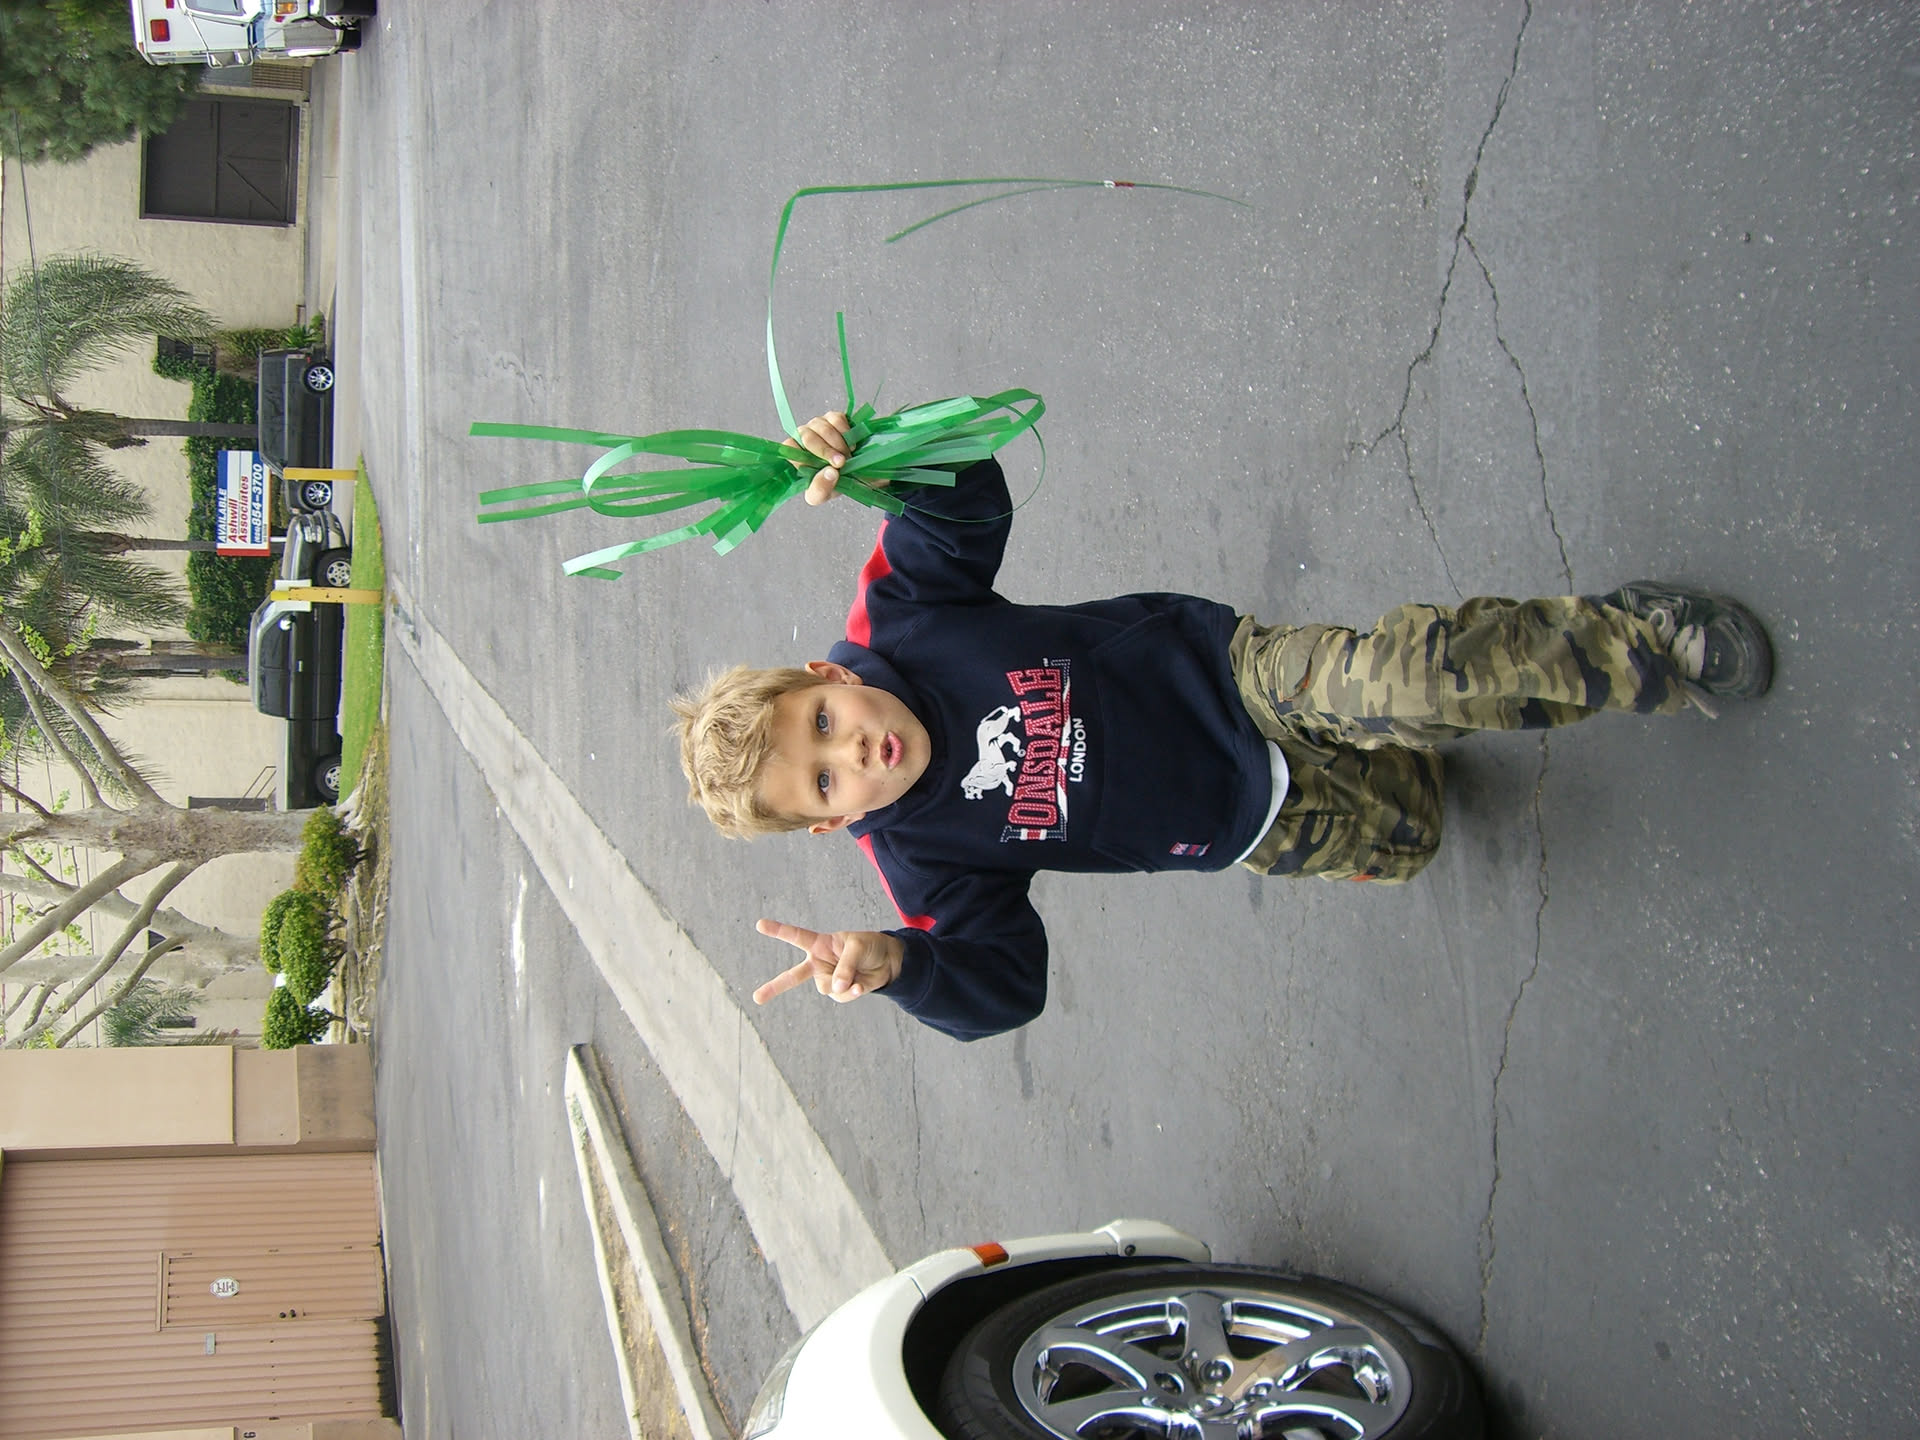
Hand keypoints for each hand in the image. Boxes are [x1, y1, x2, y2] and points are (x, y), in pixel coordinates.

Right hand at [752, 918, 902, 1004]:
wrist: (887, 962)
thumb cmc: (869, 946)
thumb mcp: (858, 947)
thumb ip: (845, 965)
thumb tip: (836, 988)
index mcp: (819, 944)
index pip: (796, 936)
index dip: (778, 930)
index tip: (759, 924)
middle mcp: (819, 963)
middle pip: (793, 976)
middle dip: (774, 988)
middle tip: (756, 998)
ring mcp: (828, 979)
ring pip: (826, 987)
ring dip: (843, 982)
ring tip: (857, 972)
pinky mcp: (839, 992)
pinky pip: (841, 996)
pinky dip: (852, 991)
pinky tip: (860, 985)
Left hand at [787, 411, 855, 505]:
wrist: (858, 474)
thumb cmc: (834, 484)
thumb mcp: (824, 495)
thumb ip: (820, 489)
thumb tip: (830, 473)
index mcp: (795, 455)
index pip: (788, 448)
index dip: (803, 456)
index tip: (821, 468)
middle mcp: (803, 437)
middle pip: (806, 436)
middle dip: (826, 451)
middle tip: (841, 463)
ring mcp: (817, 425)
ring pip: (822, 427)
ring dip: (838, 444)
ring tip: (847, 457)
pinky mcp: (833, 418)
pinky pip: (836, 419)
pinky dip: (846, 433)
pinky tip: (851, 445)